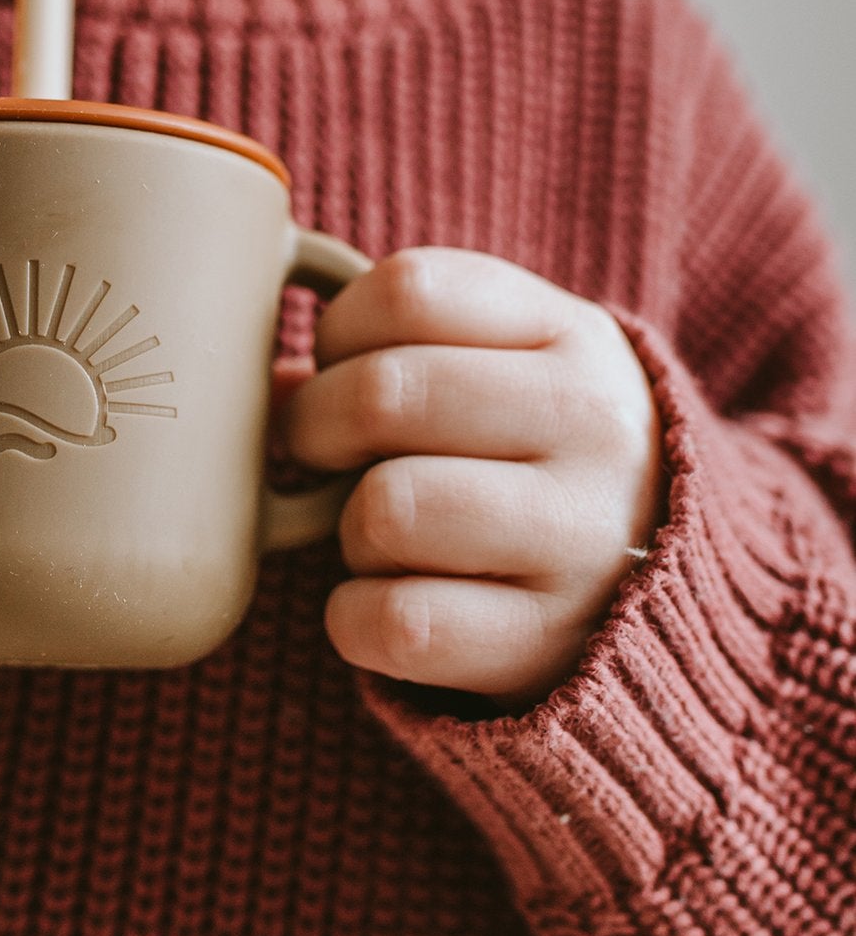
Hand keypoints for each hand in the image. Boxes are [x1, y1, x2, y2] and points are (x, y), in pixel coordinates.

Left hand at [281, 248, 664, 703]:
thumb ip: (402, 346)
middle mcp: (592, 429)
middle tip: (325, 453)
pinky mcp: (548, 644)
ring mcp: (581, 541)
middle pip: (383, 394)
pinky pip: (394, 621)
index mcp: (574, 337)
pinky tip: (387, 600)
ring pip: (385, 508)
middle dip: (317, 427)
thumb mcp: (515, 367)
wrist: (673, 593)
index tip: (344, 364)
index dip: (339, 329)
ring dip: (349, 528)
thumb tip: (262, 385)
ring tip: (382, 533)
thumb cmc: (542, 456)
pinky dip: (355, 617)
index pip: (407, 290)